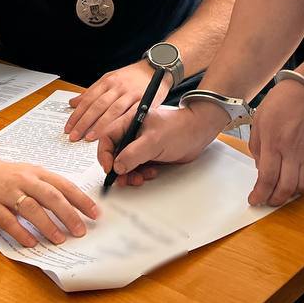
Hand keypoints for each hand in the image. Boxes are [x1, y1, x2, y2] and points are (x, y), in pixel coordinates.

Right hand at [0, 157, 98, 248]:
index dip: (81, 200)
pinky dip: (21, 232)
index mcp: (37, 173)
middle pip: (51, 197)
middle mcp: (24, 181)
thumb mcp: (30, 174)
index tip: (94, 213)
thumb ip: (48, 187)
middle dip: (68, 214)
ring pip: (31, 208)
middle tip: (80, 230)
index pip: (64, 185)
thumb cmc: (6, 175)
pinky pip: (8, 221)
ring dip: (47, 225)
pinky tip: (31, 242)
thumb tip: (74, 204)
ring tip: (59, 239)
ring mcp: (6, 193)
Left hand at [65, 60, 171, 142]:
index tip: (68, 128)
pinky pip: (130, 114)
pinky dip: (121, 124)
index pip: (88, 99)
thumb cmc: (132, 76)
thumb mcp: (110, 78)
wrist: (156, 67)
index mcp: (107, 81)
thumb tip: (73, 103)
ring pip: (112, 110)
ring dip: (100, 125)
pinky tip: (114, 133)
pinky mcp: (143, 101)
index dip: (77, 114)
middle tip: (74, 136)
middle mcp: (117, 87)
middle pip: (97, 106)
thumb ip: (91, 92)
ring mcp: (130, 94)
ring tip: (89, 138)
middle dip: (84, 122)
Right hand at [106, 101, 227, 184]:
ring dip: (130, 174)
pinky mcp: (149, 154)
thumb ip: (133, 154)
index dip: (104, 154)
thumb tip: (117, 167)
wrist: (199, 133)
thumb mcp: (154, 141)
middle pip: (115, 153)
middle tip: (124, 180)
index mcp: (130, 122)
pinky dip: (140, 173)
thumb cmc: (179, 129)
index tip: (109, 169)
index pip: (107, 138)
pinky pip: (137, 167)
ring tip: (139, 178)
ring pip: (126, 163)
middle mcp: (133, 133)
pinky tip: (150, 173)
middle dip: (118, 169)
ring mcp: (141, 144)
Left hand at [246, 80, 303, 206]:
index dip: (259, 194)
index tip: (254, 199)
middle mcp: (292, 151)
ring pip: (302, 185)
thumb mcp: (259, 121)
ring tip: (281, 191)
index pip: (267, 178)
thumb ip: (257, 147)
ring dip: (291, 194)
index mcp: (274, 142)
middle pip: (286, 187)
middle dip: (275, 200)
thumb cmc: (282, 102)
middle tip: (267, 200)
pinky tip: (296, 180)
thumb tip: (261, 168)